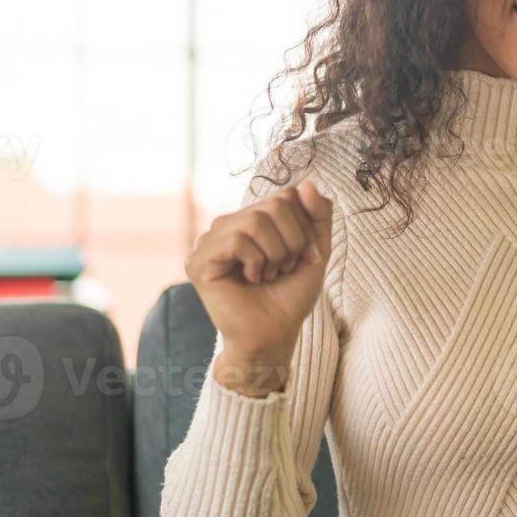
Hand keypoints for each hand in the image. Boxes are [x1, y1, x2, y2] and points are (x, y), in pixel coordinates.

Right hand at [183, 177, 334, 395]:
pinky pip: (236, 240)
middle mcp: (228, 225)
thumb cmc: (290, 295)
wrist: (275, 333)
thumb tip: (308, 183)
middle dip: (293, 242)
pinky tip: (251, 279)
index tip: (304, 257)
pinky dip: (256, 262)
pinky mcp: (198, 260)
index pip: (286, 195)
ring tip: (268, 275)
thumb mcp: (316, 249)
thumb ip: (318, 215)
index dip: (304, 227)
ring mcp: (209, 240)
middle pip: (274, 205)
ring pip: (255, 221)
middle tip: (284, 269)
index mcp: (251, 219)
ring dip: (275, 254)